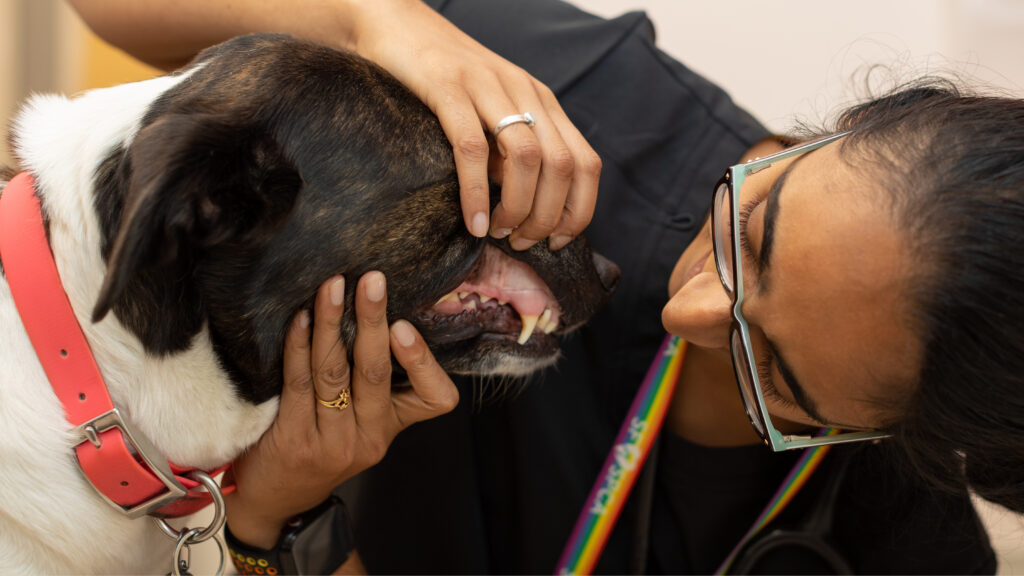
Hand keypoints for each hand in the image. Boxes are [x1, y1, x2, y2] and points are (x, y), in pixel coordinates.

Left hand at [223, 272, 458, 547]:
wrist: (276, 499)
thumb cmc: (320, 446)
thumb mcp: (359, 423)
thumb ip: (372, 381)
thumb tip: (379, 310)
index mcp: (392, 428)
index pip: (435, 399)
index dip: (423, 362)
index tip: (405, 327)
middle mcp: (369, 437)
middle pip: (376, 371)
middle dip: (373, 319)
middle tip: (373, 280)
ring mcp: (332, 441)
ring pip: (335, 371)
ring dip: (333, 322)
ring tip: (332, 286)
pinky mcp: (294, 439)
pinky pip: (298, 382)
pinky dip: (299, 344)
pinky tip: (301, 317)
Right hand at [348, 0, 601, 249]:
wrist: (394, 24)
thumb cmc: (440, 81)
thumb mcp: (491, 114)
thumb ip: (510, 152)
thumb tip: (522, 209)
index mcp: (542, 102)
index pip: (586, 163)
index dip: (580, 210)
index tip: (557, 241)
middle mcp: (524, 92)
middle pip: (562, 166)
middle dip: (547, 217)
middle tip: (520, 241)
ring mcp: (488, 87)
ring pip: (527, 158)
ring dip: (518, 207)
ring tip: (497, 232)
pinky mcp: (448, 88)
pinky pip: (473, 148)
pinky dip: (477, 193)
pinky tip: (473, 221)